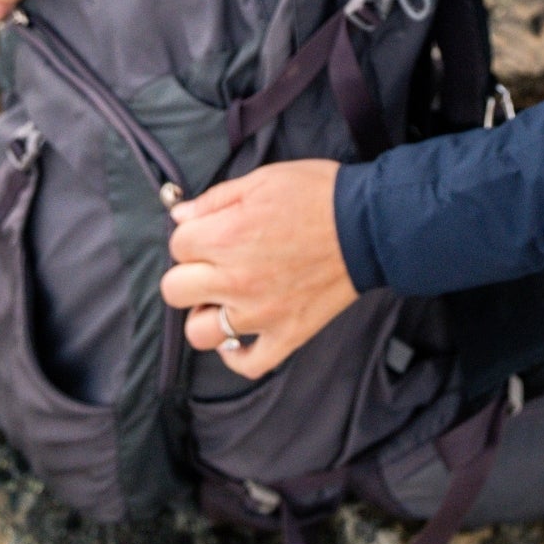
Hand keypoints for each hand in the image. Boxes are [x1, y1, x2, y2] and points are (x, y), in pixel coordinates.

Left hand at [160, 161, 357, 378]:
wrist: (368, 223)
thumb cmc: (318, 194)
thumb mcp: (264, 179)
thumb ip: (216, 198)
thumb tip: (180, 214)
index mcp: (226, 237)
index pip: (177, 244)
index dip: (193, 233)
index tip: (211, 229)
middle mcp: (234, 280)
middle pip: (175, 290)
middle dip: (188, 272)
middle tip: (212, 262)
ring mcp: (259, 314)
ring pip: (199, 333)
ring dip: (206, 314)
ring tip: (225, 297)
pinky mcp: (285, 335)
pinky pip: (246, 364)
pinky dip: (236, 354)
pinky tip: (239, 335)